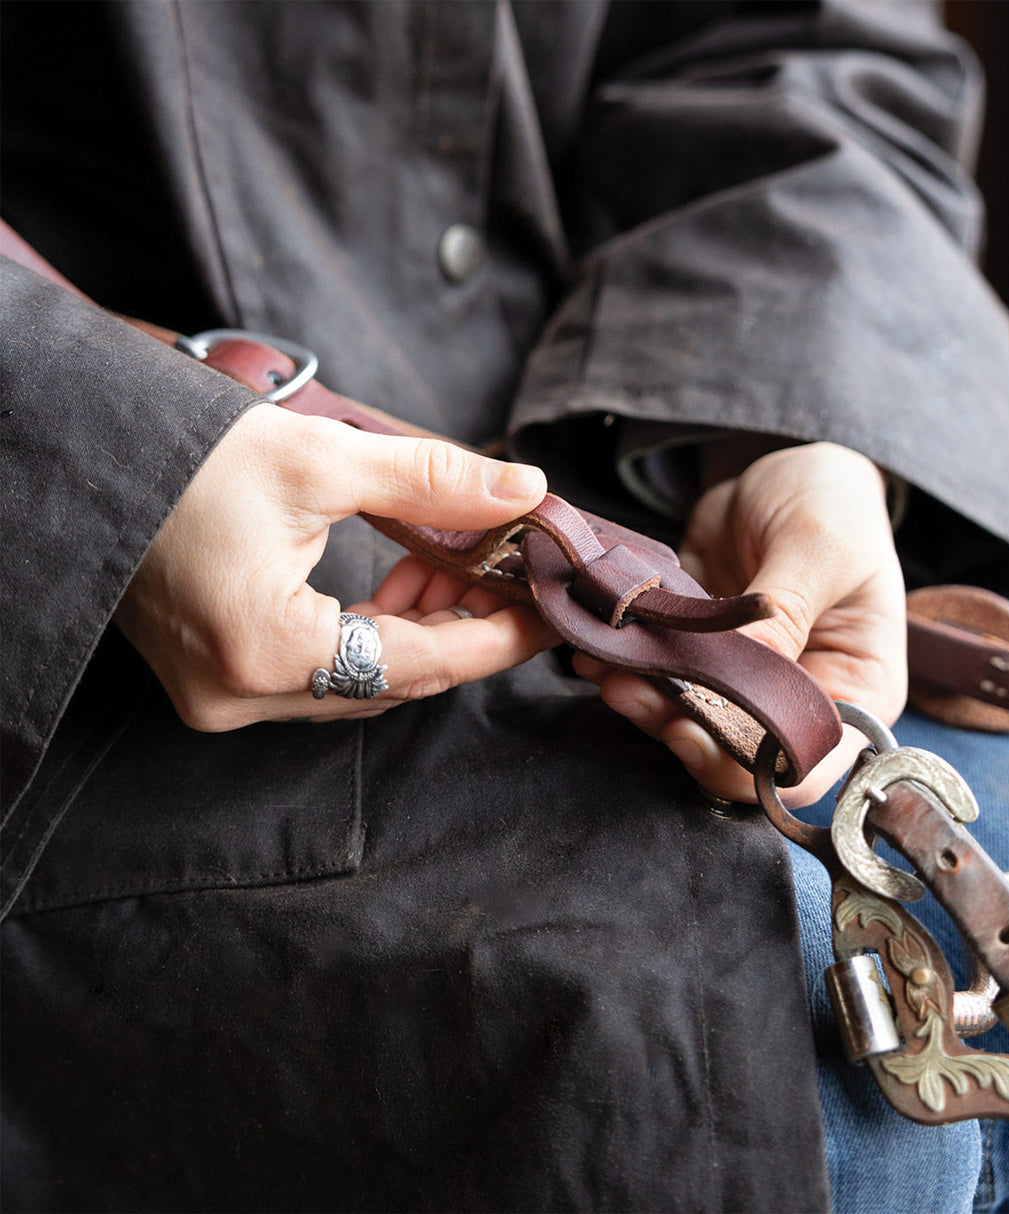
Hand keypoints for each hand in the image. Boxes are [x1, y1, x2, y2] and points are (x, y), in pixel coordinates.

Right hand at [116, 403, 556, 729]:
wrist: (91, 461)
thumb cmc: (187, 456)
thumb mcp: (320, 460)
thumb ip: (432, 483)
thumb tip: (523, 492)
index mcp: (264, 651)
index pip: (416, 664)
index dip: (494, 639)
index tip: (548, 613)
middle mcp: (241, 694)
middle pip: (392, 683)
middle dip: (461, 630)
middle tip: (510, 577)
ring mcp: (222, 696)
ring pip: (360, 685)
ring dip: (417, 632)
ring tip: (453, 566)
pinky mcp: (215, 681)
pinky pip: (320, 677)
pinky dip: (370, 637)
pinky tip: (400, 586)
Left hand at [574, 442, 905, 805]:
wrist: (780, 469)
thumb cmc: (829, 501)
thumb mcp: (819, 546)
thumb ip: (783, 608)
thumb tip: (744, 666)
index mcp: (857, 688)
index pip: (809, 767)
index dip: (748, 767)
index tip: (690, 734)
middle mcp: (804, 699)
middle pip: (741, 754)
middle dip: (680, 732)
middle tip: (629, 693)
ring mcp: (747, 682)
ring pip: (693, 723)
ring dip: (645, 705)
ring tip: (606, 670)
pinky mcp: (701, 659)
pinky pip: (664, 681)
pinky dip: (631, 672)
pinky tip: (597, 651)